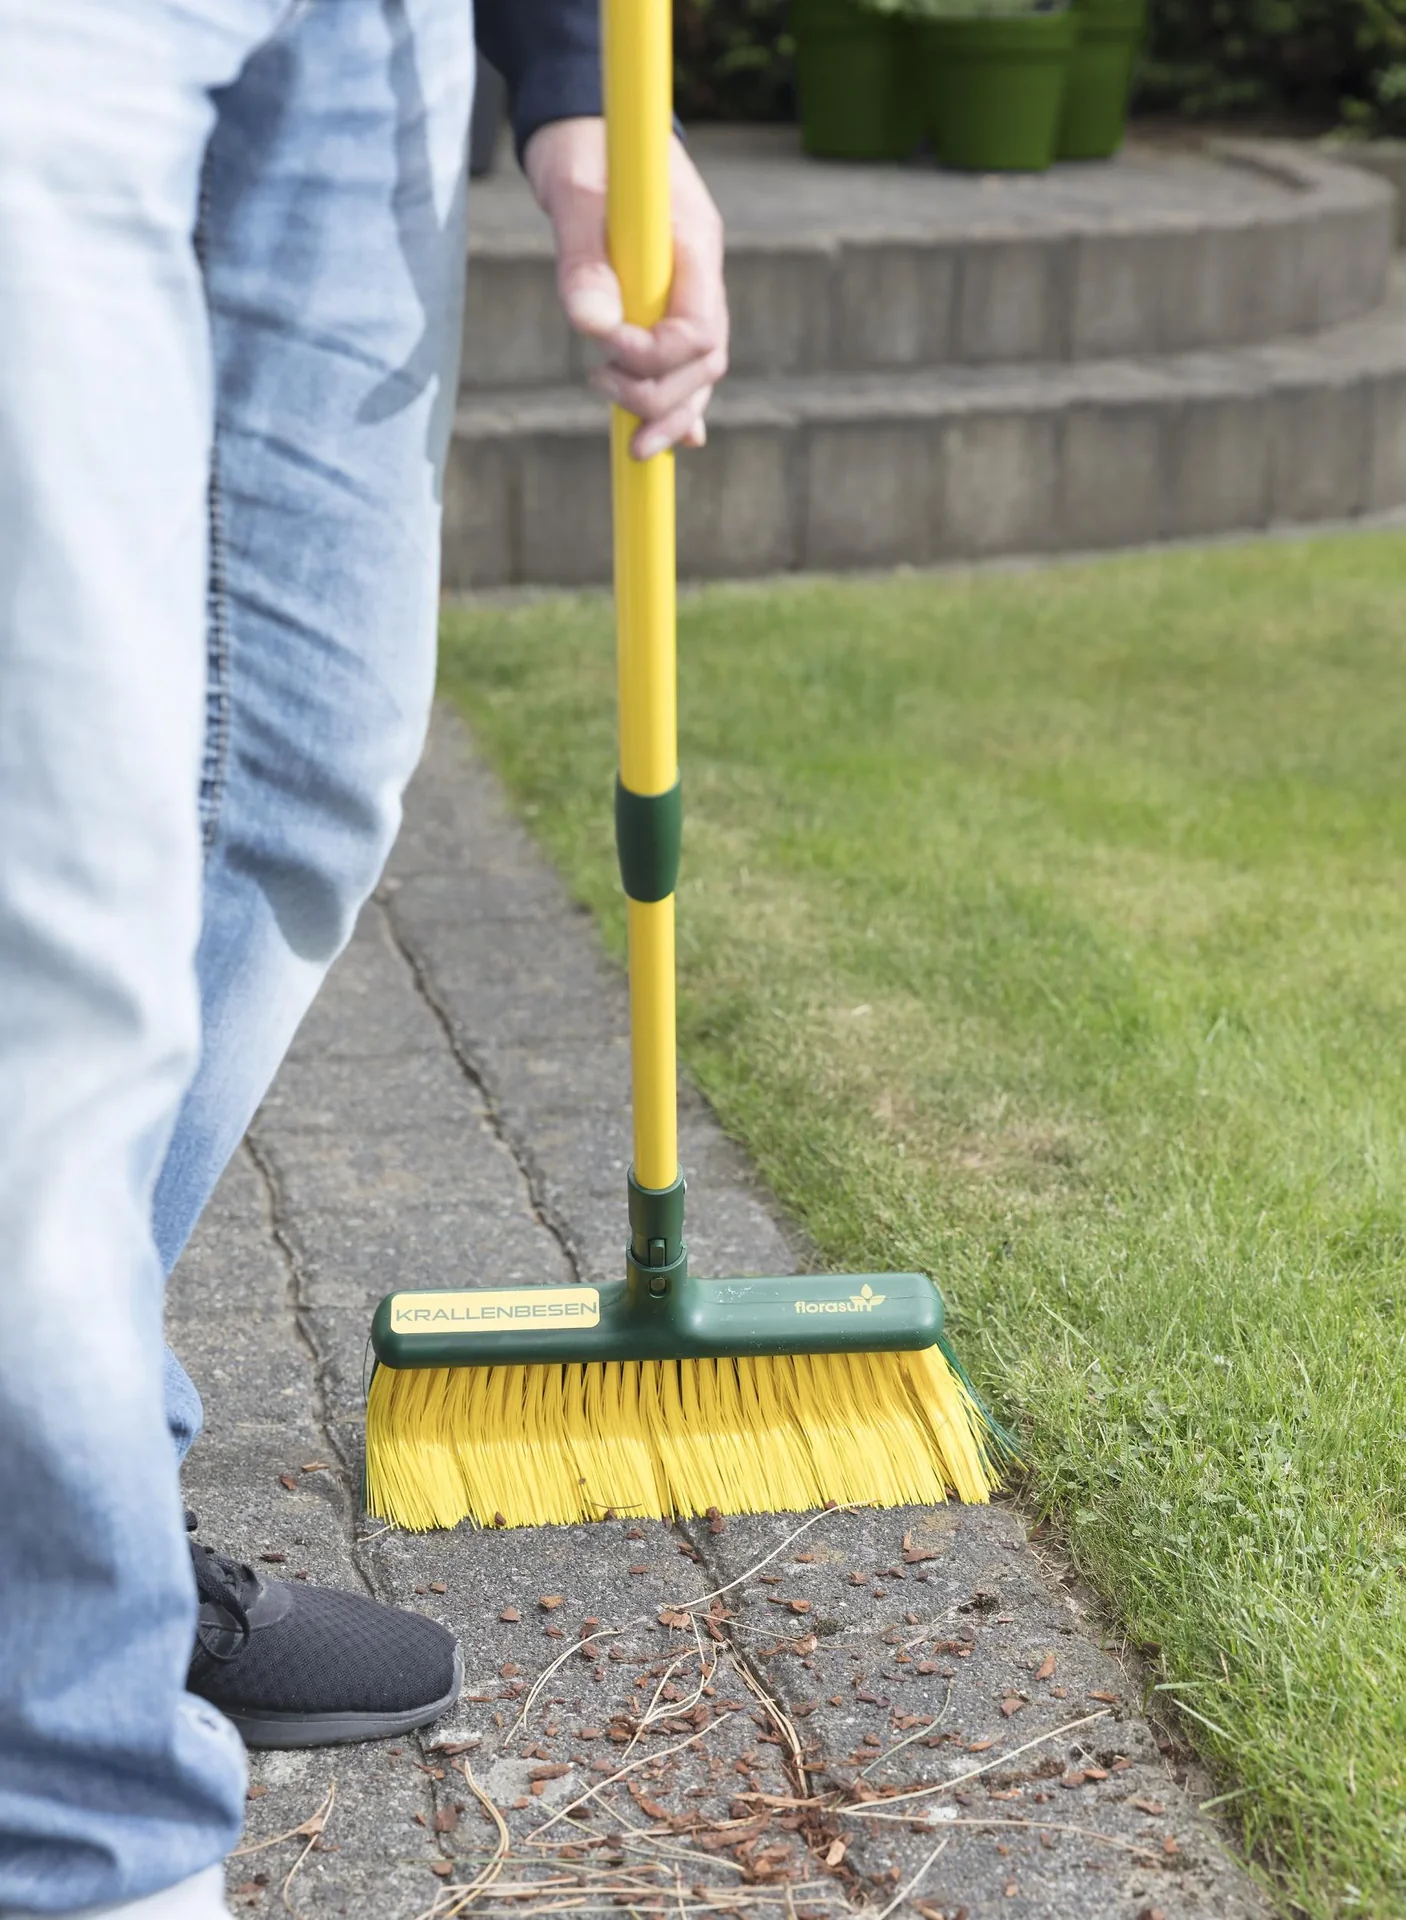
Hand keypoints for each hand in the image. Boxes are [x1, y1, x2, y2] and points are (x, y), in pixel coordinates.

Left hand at [523, 117, 727, 458]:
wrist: (587, 122)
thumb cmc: (581, 148)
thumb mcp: (572, 194)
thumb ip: (584, 260)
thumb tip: (593, 327)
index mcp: (692, 245)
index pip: (700, 332)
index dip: (654, 359)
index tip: (604, 353)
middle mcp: (701, 275)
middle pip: (705, 364)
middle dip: (659, 397)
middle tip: (598, 387)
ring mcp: (690, 291)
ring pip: (699, 374)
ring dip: (667, 412)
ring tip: (629, 439)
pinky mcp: (669, 302)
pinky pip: (685, 365)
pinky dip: (678, 405)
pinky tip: (670, 439)